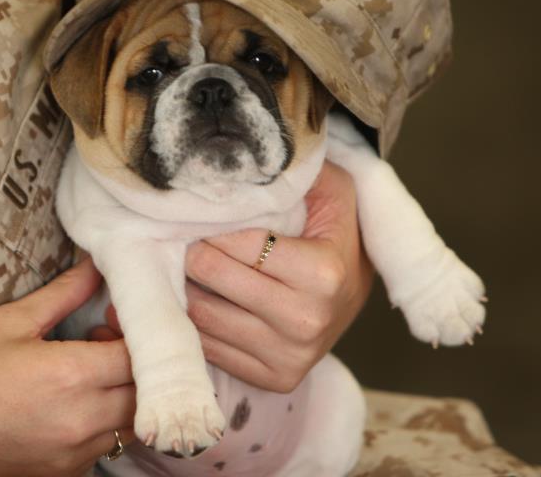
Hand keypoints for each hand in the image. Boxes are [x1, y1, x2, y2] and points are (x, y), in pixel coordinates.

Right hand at [0, 261, 135, 475]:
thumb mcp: (11, 321)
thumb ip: (65, 294)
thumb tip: (97, 266)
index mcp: (71, 377)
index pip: (141, 354)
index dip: (139, 329)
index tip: (117, 314)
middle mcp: (81, 421)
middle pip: (147, 392)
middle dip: (139, 362)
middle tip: (106, 339)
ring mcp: (73, 454)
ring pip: (130, 421)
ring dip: (125, 393)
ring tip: (88, 369)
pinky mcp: (62, 474)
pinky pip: (105, 445)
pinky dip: (103, 421)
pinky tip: (72, 400)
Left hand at [184, 161, 373, 392]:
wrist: (353, 297)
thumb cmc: (334, 236)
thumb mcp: (333, 191)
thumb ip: (299, 170)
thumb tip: (244, 161)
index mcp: (322, 274)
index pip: (239, 244)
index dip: (216, 224)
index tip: (206, 214)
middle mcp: (307, 321)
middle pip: (214, 278)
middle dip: (195, 251)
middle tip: (187, 236)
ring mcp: (290, 357)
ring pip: (203, 316)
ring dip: (188, 286)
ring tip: (190, 265)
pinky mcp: (275, 379)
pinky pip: (209, 348)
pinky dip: (195, 321)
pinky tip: (202, 297)